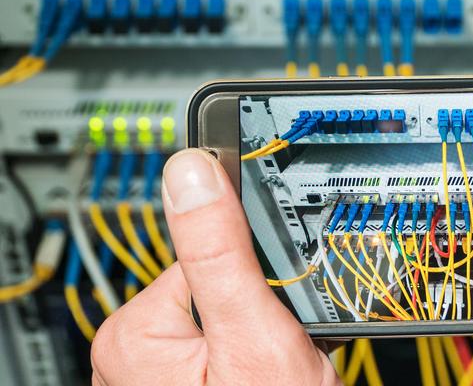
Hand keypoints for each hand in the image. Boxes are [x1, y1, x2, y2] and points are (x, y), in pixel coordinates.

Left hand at [91, 149, 339, 384]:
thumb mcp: (251, 332)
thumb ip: (219, 250)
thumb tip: (191, 171)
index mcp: (135, 330)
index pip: (204, 256)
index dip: (255, 276)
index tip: (277, 304)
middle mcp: (130, 353)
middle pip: (215, 288)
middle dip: (257, 313)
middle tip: (280, 355)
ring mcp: (154, 376)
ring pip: (224, 319)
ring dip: (257, 337)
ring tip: (276, 374)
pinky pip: (219, 348)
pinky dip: (248, 357)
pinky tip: (264, 380)